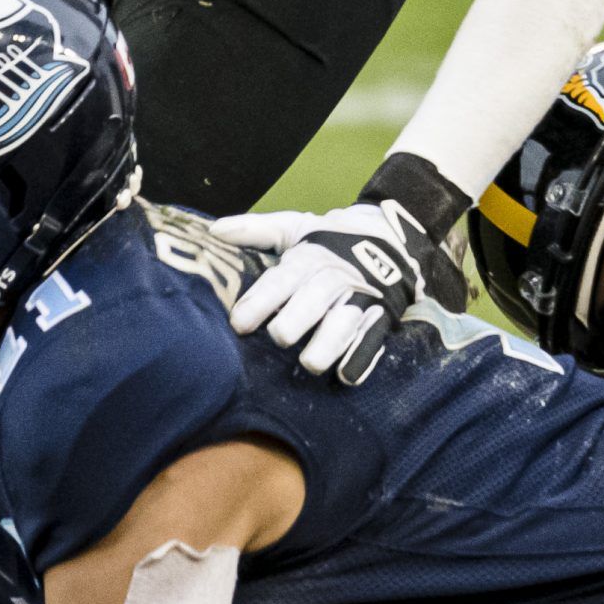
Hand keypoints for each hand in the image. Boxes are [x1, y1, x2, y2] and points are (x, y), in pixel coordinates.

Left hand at [211, 199, 465, 385]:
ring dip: (330, 343)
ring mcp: (361, 298)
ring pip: (346, 321)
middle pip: (316, 298)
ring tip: (311, 364)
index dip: (261, 300)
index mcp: (309, 257)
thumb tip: (214, 230)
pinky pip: (374, 338)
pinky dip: (362, 357)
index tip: (238, 323)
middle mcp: (335, 277)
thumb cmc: (328, 240)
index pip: (282, 279)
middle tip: (279, 337)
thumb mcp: (294, 228)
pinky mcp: (381, 316)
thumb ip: (255, 231)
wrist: (388, 234)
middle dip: (298, 318)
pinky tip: (347, 376)